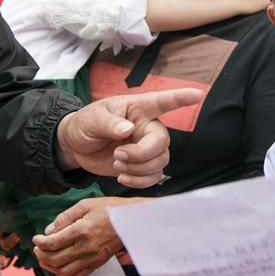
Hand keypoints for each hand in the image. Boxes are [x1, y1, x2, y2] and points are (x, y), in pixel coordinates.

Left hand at [32, 197, 141, 275]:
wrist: (132, 219)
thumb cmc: (110, 208)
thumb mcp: (85, 205)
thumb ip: (65, 217)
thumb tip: (50, 230)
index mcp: (82, 230)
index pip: (52, 243)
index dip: (40, 242)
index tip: (36, 238)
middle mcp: (86, 247)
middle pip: (55, 259)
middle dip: (41, 255)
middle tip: (38, 248)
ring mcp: (93, 257)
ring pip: (65, 271)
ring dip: (51, 267)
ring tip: (45, 259)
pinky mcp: (99, 263)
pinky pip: (79, 275)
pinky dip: (65, 274)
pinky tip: (60, 267)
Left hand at [56, 88, 203, 186]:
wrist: (77, 146)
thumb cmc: (85, 124)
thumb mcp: (91, 119)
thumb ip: (109, 123)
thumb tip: (127, 129)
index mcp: (138, 108)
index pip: (163, 101)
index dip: (181, 98)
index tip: (197, 94)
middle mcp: (148, 126)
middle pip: (162, 143)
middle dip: (142, 155)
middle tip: (118, 155)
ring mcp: (147, 146)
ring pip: (160, 162)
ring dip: (139, 169)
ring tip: (118, 165)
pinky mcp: (143, 165)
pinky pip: (154, 176)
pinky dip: (140, 181)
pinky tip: (123, 177)